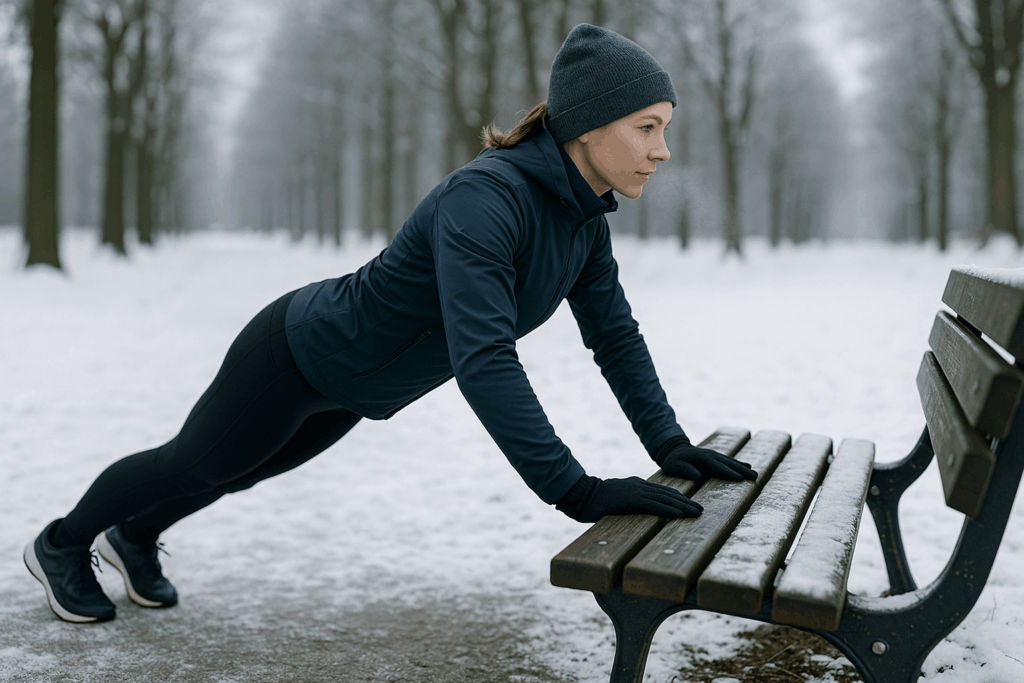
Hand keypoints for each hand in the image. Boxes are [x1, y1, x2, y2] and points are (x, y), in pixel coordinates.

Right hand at [556, 474, 702, 522]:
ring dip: (684, 506)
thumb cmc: (594, 501)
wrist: (582, 494)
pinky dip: (671, 509)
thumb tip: (633, 512)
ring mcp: (637, 491)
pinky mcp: (634, 499)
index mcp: (636, 485)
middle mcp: (640, 486)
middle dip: (686, 501)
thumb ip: (626, 503)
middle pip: (668, 493)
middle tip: (701, 509)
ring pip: (667, 498)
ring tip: (697, 512)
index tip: (689, 504)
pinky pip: (657, 505)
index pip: (661, 491)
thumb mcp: (615, 501)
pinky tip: (681, 514)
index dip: (677, 498)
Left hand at [655, 437, 756, 482]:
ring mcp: (714, 454)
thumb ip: (685, 470)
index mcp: (700, 458)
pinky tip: (748, 466)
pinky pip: (729, 460)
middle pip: (728, 463)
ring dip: (743, 467)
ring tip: (755, 474)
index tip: (740, 478)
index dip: (728, 472)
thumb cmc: (672, 461)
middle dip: (741, 470)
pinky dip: (739, 463)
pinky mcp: (716, 457)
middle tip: (754, 477)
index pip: (716, 466)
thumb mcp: (673, 466)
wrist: (673, 449)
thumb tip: (699, 476)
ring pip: (730, 461)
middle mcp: (710, 455)